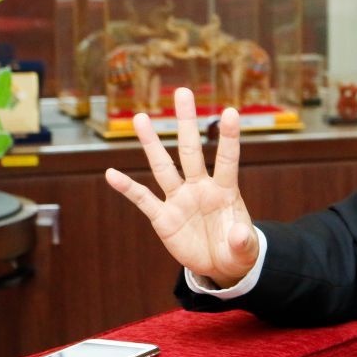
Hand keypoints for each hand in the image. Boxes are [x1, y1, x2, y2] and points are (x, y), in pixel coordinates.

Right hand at [104, 87, 257, 286]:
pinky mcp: (163, 217)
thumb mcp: (245, 249)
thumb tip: (239, 234)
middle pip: (191, 150)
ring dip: (152, 143)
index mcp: (225, 190)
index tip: (230, 111)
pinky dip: (127, 188)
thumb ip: (243, 241)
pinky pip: (143, 199)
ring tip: (141, 117)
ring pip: (163, 166)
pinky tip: (111, 173)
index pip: (226, 159)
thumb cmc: (236, 249)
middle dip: (187, 122)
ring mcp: (180, 199)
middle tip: (182, 92)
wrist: (219, 264)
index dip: (228, 137)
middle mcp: (200, 187)